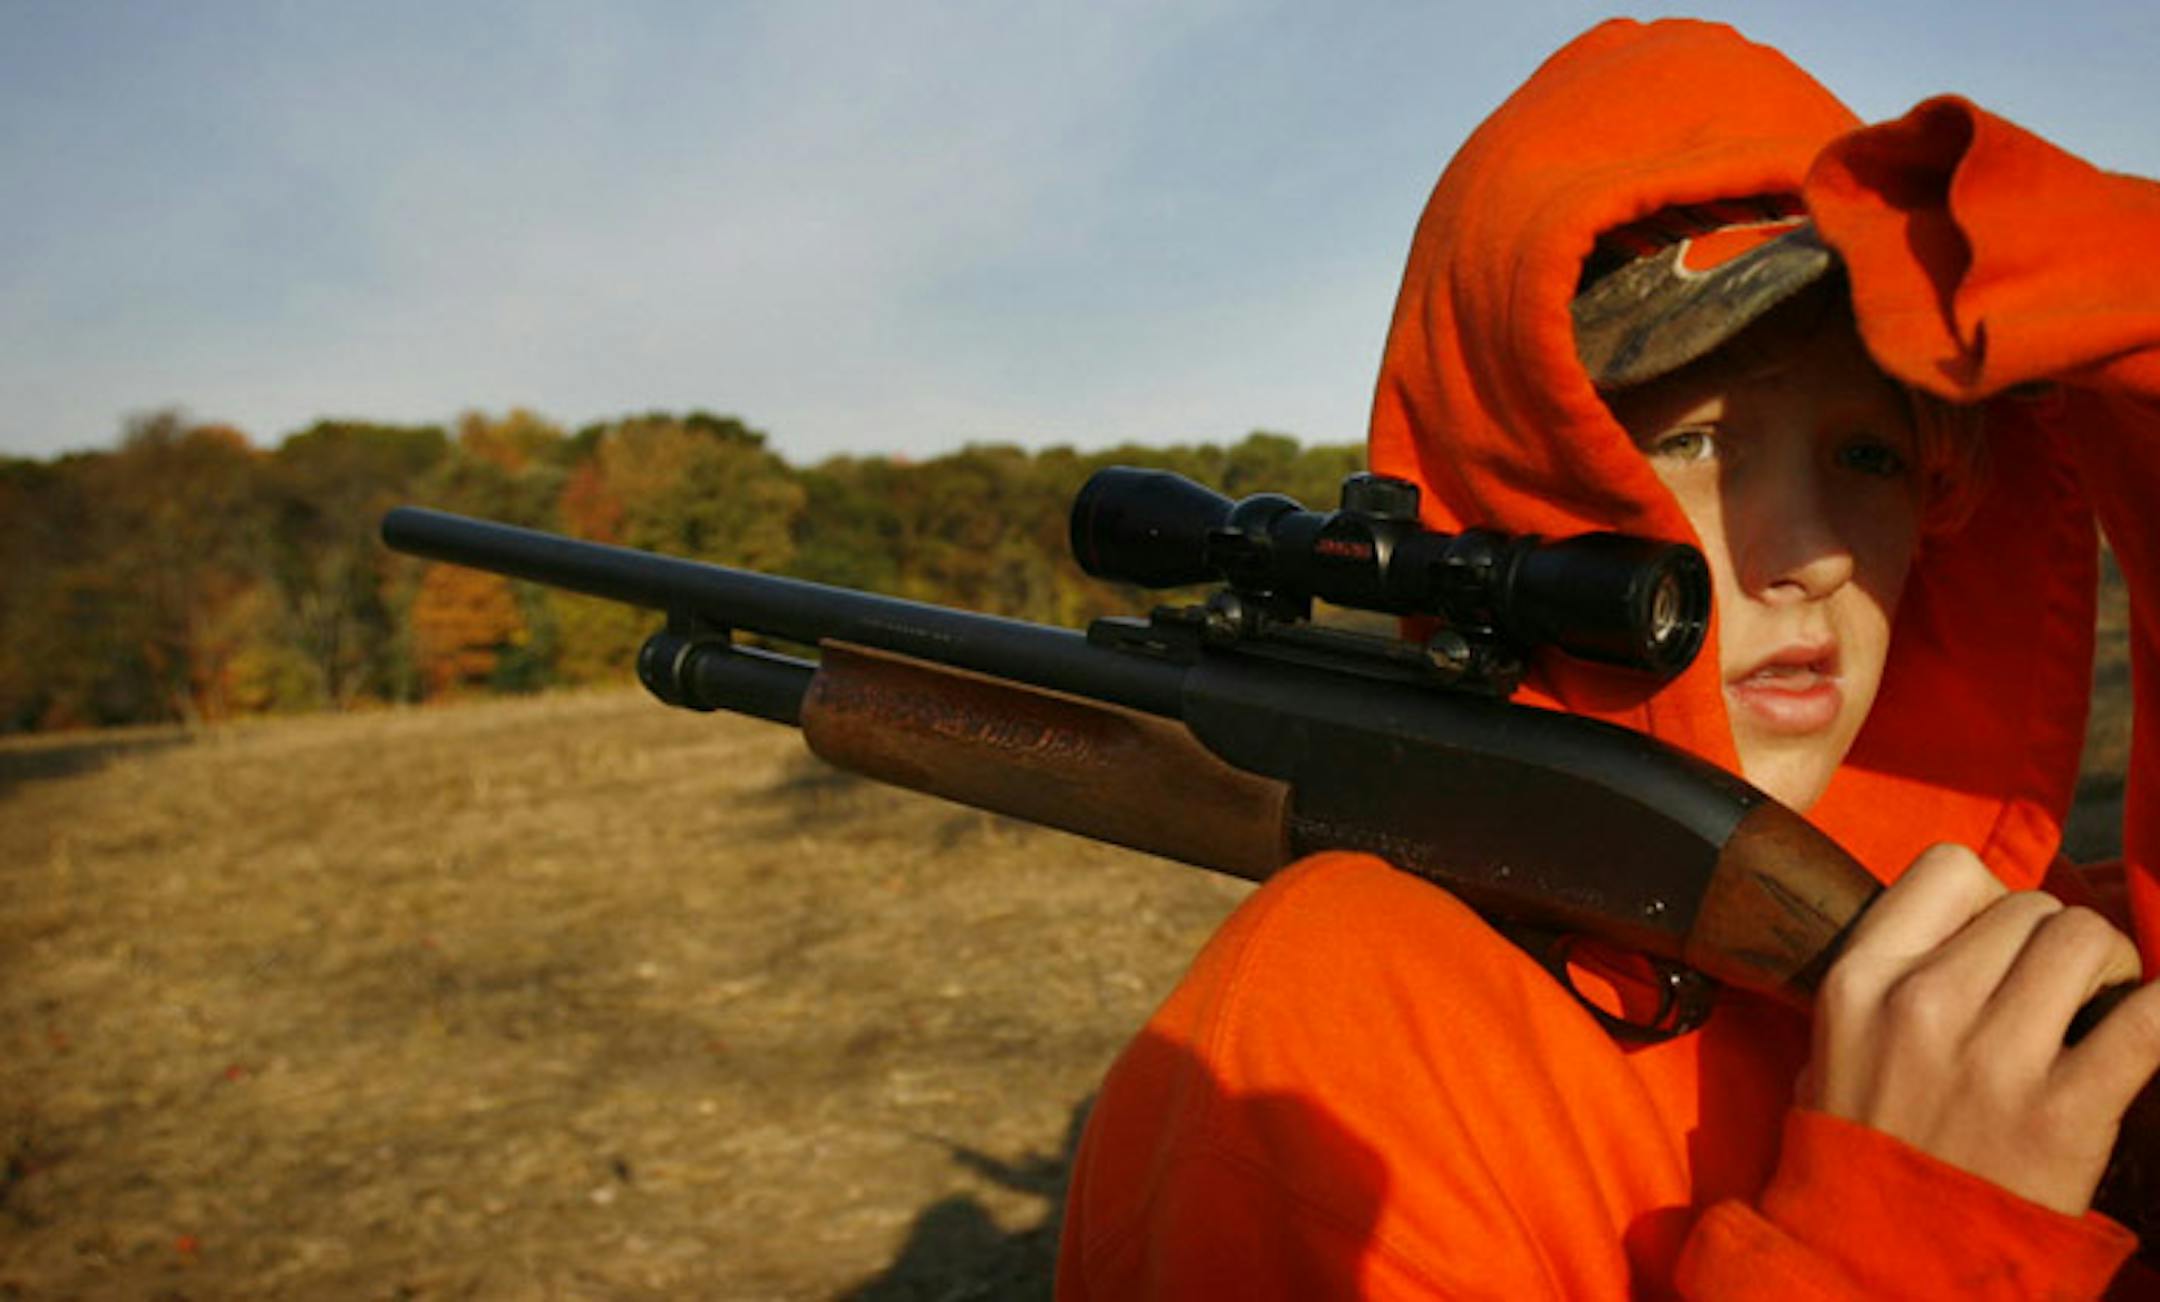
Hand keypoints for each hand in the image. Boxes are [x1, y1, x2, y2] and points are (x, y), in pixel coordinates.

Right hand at [1803, 843, 2159, 1214]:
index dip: (1993, 898)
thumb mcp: (1833, 1048)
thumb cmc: (1860, 1154)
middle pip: (2033, 909)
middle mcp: (1924, 1004)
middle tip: (2066, 994)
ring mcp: (1995, 1059)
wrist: (1875, 1266)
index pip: (1950, 870)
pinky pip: (2148, 1023)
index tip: (2004, 944)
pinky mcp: (2064, 1114)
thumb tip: (1965, 937)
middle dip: (2061, 943)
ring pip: (2087, 941)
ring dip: (2111, 969)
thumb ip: (1888, 983)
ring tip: (2103, 1011)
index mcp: (1861, 980)